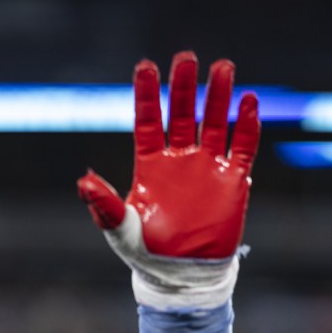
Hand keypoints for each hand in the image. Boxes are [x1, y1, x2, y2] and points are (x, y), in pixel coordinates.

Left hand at [77, 52, 259, 308]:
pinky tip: (248, 101)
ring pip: (215, 122)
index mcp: (149, 165)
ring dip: (219, 96)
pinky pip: (242, 147)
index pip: (148, 121)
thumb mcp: (120, 228)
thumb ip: (104, 205)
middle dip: (184, 86)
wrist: (180, 275)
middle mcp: (178, 160)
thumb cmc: (144, 252)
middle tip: (187, 57)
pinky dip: (247, 125)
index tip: (146, 66)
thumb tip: (83, 182)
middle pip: (182, 114)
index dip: (147, 94)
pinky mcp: (232, 182)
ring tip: (223, 66)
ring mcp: (206, 168)